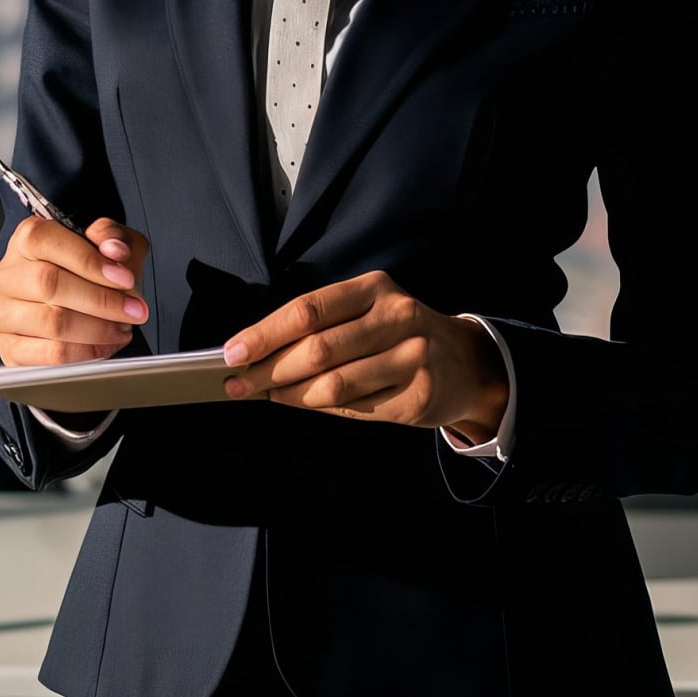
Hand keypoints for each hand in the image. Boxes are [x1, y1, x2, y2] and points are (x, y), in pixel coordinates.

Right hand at [0, 214, 150, 367]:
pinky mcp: (10, 349)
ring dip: (97, 329)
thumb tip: (114, 250)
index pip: (47, 242)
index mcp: (25, 239)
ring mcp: (3, 315)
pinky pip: (50, 355)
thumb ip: (113, 236)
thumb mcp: (108, 242)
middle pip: (49, 284)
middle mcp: (5, 276)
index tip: (125, 279)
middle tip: (133, 310)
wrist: (69, 303)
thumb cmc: (88, 268)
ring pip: (51, 323)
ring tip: (123, 328)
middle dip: (101, 300)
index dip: (89, 261)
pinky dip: (85, 352)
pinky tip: (106, 345)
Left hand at [220, 269, 507, 438]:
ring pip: (333, 384)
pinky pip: (355, 408)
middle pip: (317, 349)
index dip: (266, 332)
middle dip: (269, 368)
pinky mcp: (418, 397)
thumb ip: (319, 327)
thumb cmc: (396, 333)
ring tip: (266, 394)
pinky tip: (302, 403)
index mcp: (374, 288)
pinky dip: (320, 408)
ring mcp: (412, 358)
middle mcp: (397, 317)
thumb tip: (255, 351)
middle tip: (239, 383)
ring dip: (289, 394)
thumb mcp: (366, 311)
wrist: (464, 362)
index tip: (233, 351)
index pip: (309, 309)